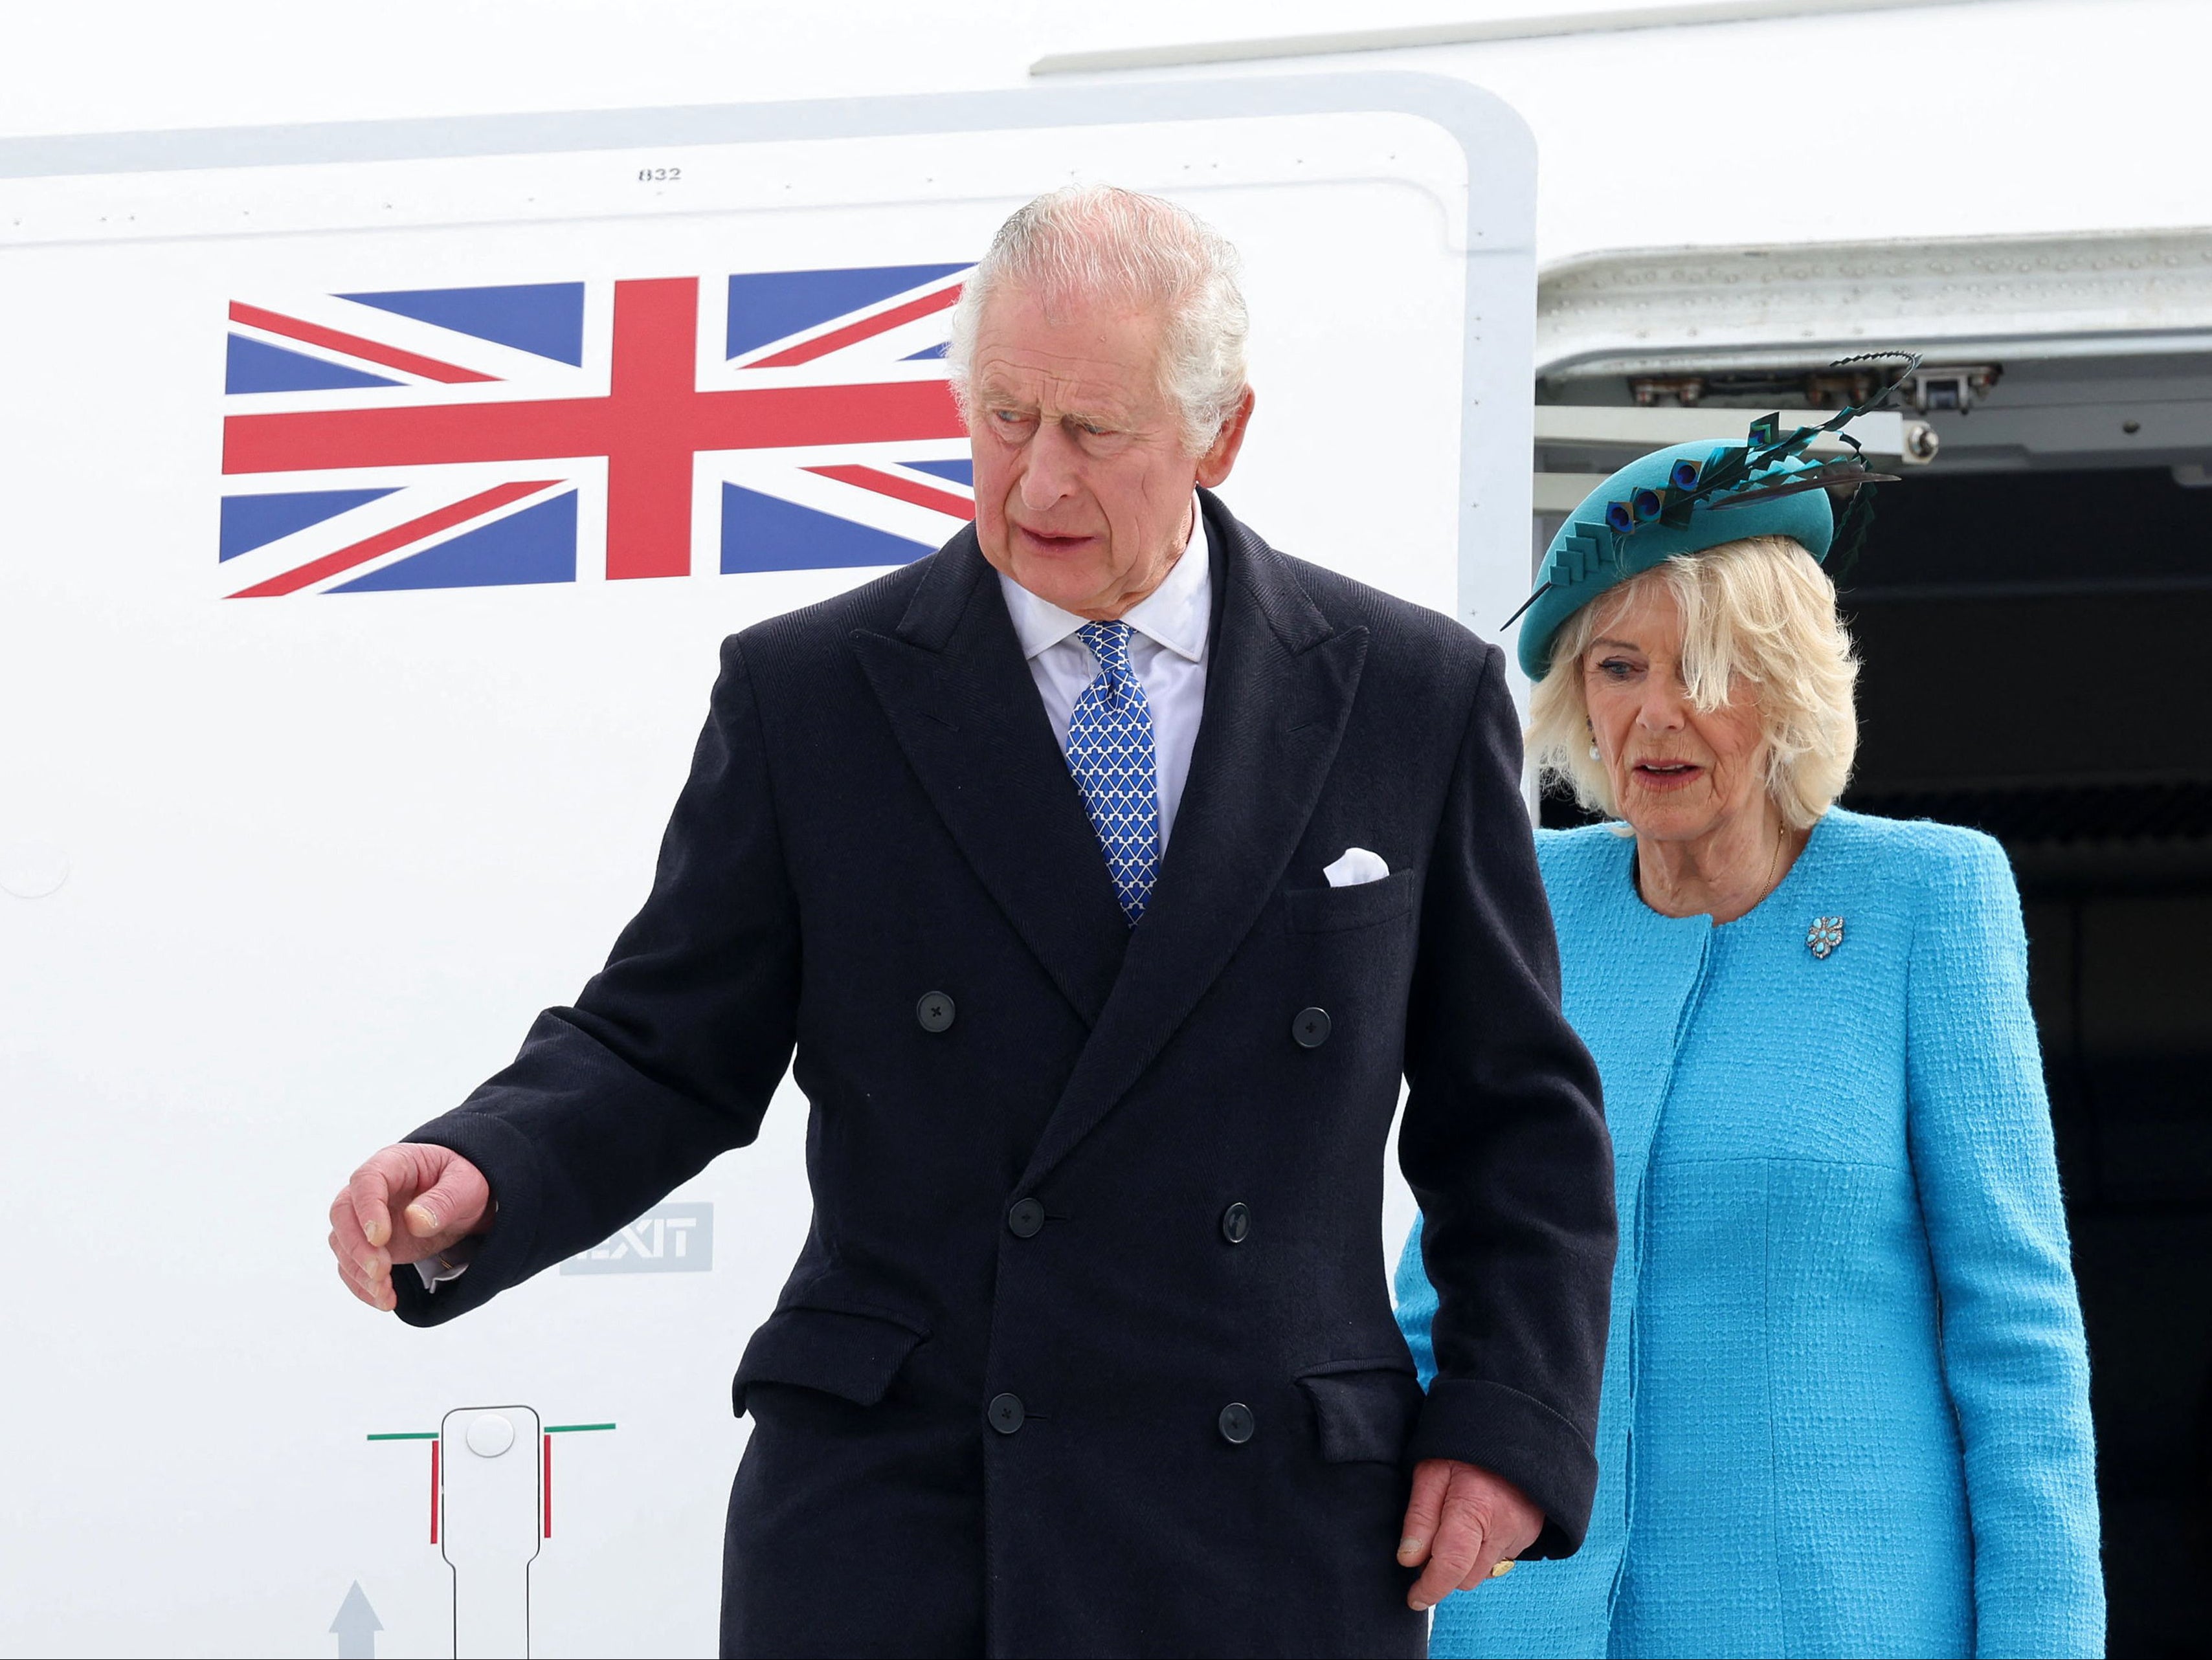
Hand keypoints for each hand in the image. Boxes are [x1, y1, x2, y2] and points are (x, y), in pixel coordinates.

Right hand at [327, 1143, 491, 1311]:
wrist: (464, 1200)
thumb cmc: (463, 1183)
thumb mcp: (466, 1185)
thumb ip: (444, 1200)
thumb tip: (415, 1221)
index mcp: (394, 1164)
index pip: (366, 1180)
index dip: (368, 1209)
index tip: (380, 1237)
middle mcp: (371, 1191)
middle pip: (343, 1213)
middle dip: (357, 1247)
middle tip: (381, 1272)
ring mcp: (365, 1219)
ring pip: (343, 1243)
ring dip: (359, 1272)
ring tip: (386, 1294)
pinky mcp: (368, 1245)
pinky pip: (352, 1265)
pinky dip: (363, 1286)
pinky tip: (384, 1300)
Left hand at [1396, 1458, 1543, 1611]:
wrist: (1516, 1430)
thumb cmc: (1466, 1447)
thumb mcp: (1431, 1470)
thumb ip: (1420, 1516)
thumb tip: (1408, 1559)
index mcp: (1475, 1508)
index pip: (1452, 1566)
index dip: (1430, 1588)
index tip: (1414, 1598)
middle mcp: (1504, 1528)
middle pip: (1466, 1577)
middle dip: (1444, 1573)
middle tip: (1428, 1548)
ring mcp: (1522, 1534)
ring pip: (1483, 1572)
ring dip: (1464, 1564)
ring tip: (1454, 1529)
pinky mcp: (1531, 1536)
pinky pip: (1500, 1560)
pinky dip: (1482, 1554)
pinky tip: (1476, 1526)